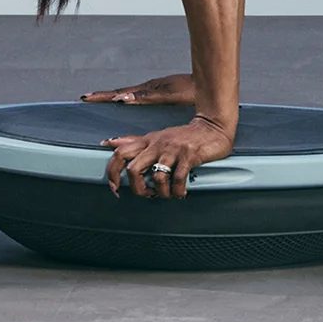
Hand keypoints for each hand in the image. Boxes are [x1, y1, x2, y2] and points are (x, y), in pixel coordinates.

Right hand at [80, 73, 195, 108]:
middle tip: (85, 97)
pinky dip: (126, 97)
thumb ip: (147, 97)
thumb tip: (124, 98)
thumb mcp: (169, 96)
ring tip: (99, 99)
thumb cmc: (192, 91)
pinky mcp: (160, 91)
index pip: (120, 93)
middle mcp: (149, 88)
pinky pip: (138, 94)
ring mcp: (154, 88)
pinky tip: (124, 100)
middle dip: (104, 95)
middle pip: (121, 92)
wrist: (210, 84)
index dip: (104, 97)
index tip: (86, 97)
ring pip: (129, 92)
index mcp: (149, 89)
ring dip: (113, 96)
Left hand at [100, 116, 236, 197]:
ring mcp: (173, 150)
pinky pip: (178, 179)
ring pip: (156, 176)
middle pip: (133, 169)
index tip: (114, 187)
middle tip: (146, 194)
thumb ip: (133, 141)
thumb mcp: (155, 136)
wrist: (212, 127)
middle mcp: (157, 145)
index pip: (120, 153)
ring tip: (168, 194)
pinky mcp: (188, 155)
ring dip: (161, 192)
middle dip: (137, 188)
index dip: (112, 172)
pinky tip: (180, 192)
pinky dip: (177, 191)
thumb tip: (109, 142)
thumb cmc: (184, 136)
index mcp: (147, 141)